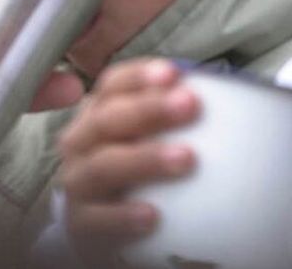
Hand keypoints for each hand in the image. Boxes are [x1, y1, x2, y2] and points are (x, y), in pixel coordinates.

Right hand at [58, 58, 199, 265]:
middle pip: (107, 120)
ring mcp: (77, 181)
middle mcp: (81, 142)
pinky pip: (98, 218)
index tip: (173, 73)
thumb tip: (219, 98)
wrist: (96, 224)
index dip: (138, 77)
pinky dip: (122, 215)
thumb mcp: (141, 138)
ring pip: (103, 166)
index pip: (112, 85)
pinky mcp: (79, 221)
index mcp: (97, 114)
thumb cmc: (130, 172)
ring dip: (143, 159)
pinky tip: (152, 215)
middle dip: (147, 109)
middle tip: (189, 104)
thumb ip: (166, 120)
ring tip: (185, 158)